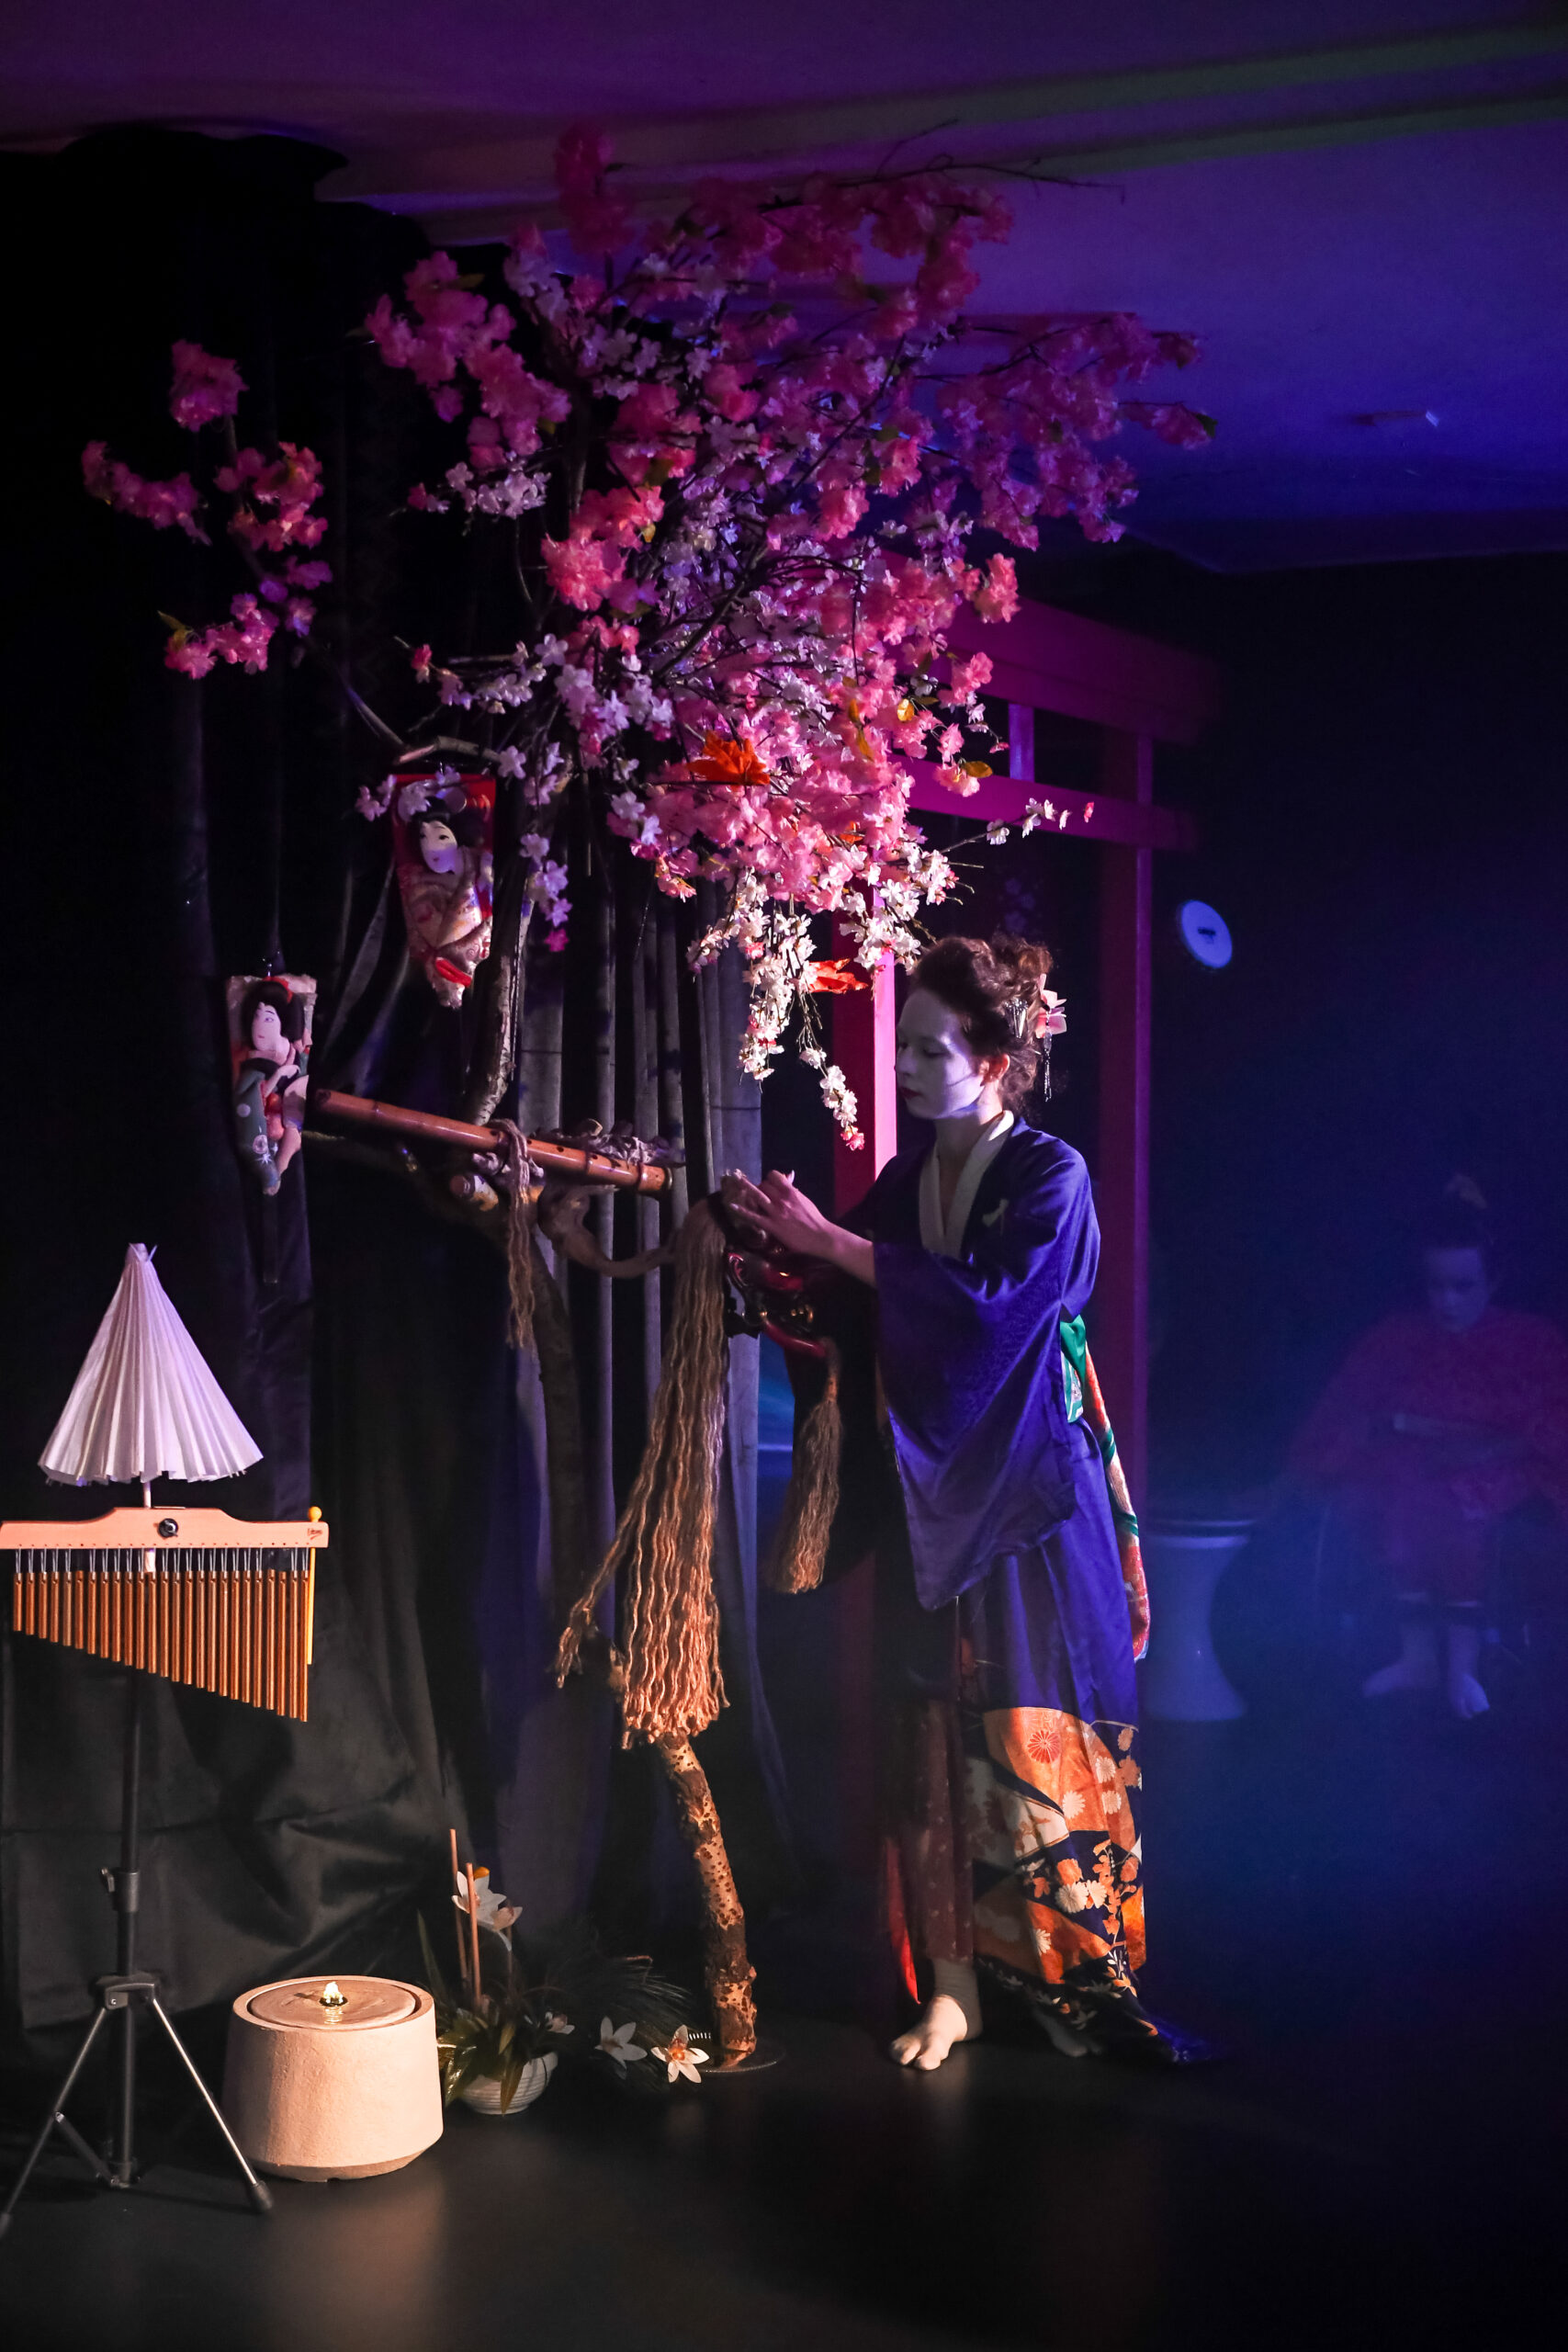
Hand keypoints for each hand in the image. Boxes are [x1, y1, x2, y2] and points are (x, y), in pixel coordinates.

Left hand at [721, 1169, 845, 1263]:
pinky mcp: (771, 1225)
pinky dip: (742, 1211)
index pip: (774, 1177)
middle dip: (758, 1186)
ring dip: (745, 1187)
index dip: (769, 1178)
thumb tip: (789, 1176)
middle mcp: (782, 1199)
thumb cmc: (814, 1219)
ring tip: (735, 1181)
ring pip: (757, 1196)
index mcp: (791, 1192)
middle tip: (753, 1189)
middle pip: (764, 1185)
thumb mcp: (804, 1200)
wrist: (819, 1236)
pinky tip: (732, 1207)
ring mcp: (775, 1212)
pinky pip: (754, 1216)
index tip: (767, 1182)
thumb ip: (793, 1190)